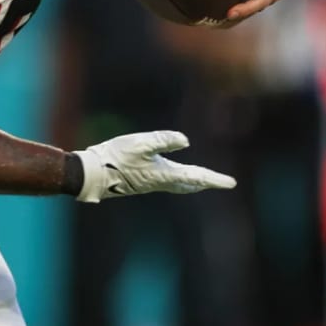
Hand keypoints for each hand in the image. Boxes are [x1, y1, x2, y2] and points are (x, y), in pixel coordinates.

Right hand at [74, 131, 235, 202]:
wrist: (93, 174)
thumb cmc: (116, 157)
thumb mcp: (140, 143)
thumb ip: (163, 141)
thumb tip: (186, 141)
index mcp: (164, 174)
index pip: (196, 177)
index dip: (215, 179)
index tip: (232, 184)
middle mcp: (161, 181)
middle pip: (191, 183)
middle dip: (207, 182)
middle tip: (224, 183)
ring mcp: (152, 182)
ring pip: (181, 184)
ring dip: (195, 182)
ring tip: (205, 181)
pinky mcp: (143, 180)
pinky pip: (170, 181)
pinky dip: (181, 180)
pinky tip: (178, 176)